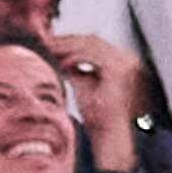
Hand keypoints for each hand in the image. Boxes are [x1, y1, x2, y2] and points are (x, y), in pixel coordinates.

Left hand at [47, 33, 144, 152]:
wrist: (110, 132)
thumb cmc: (98, 114)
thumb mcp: (83, 85)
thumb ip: (74, 70)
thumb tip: (59, 58)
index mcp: (121, 61)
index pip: (93, 43)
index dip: (70, 41)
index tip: (49, 42)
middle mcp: (126, 59)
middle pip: (92, 40)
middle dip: (66, 40)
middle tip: (45, 41)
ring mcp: (125, 63)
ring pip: (91, 44)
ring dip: (67, 46)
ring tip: (49, 48)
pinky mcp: (119, 70)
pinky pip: (92, 56)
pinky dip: (75, 58)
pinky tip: (62, 63)